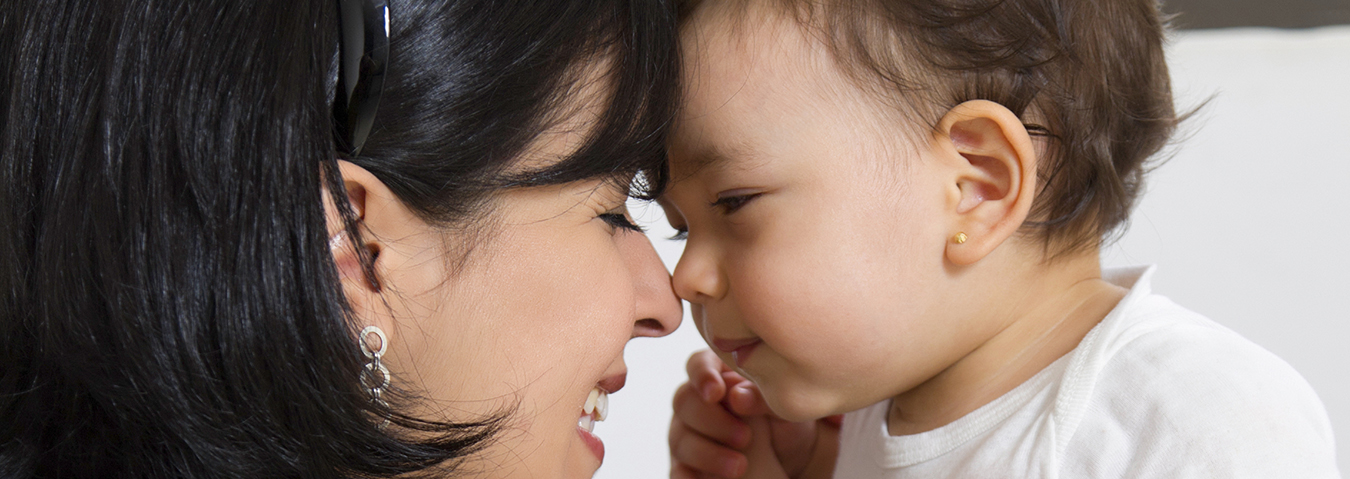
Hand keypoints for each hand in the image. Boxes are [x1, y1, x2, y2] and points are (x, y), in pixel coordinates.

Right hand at [669, 350, 839, 478]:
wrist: (788, 453)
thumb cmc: (781, 418)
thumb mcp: (782, 406)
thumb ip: (761, 397)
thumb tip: (737, 397)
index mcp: (716, 374)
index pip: (698, 364)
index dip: (702, 376)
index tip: (716, 392)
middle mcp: (695, 401)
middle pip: (684, 401)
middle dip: (712, 421)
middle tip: (744, 437)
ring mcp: (686, 432)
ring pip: (680, 437)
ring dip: (707, 453)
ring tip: (740, 466)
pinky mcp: (686, 463)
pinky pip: (677, 470)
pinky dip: (685, 476)